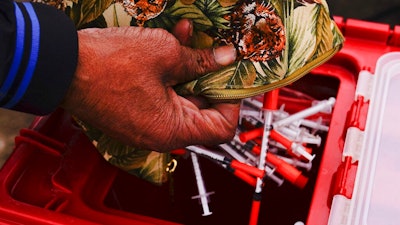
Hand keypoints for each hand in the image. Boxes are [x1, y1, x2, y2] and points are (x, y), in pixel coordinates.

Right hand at [61, 20, 238, 151]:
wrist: (62, 65)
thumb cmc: (106, 65)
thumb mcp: (165, 54)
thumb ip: (200, 60)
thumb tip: (223, 59)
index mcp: (171, 130)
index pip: (221, 128)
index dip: (232, 102)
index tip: (232, 78)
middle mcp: (159, 135)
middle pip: (202, 112)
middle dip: (210, 79)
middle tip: (214, 55)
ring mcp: (145, 125)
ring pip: (182, 100)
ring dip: (189, 70)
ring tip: (189, 42)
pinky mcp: (134, 113)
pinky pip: (162, 97)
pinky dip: (170, 74)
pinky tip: (170, 46)